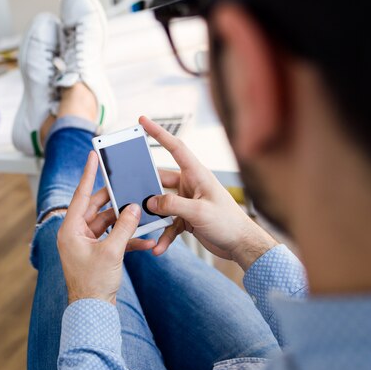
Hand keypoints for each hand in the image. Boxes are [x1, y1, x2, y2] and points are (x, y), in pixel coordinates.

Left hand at [57, 151, 154, 304]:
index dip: (88, 175)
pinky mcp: (98, 253)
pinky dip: (128, 238)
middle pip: (97, 208)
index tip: (93, 156)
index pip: (81, 196)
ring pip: (108, 223)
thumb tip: (133, 208)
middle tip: (130, 186)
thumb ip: (124, 227)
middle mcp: (76, 234)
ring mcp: (87, 243)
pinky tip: (146, 239)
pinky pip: (114, 239)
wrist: (93, 312)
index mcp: (70, 230)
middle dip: (116, 201)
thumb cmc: (94, 284)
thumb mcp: (112, 252)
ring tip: (142, 213)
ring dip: (126, 221)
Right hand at [140, 116, 276, 270]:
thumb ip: (173, 205)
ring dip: (155, 217)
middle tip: (129, 190)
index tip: (143, 121)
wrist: (241, 244)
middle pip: (161, 179)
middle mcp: (191, 185)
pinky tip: (159, 248)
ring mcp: (188, 201)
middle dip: (146, 187)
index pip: (176, 148)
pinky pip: (169, 223)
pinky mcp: (187, 218)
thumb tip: (150, 201)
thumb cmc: (228, 223)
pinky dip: (164, 235)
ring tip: (143, 226)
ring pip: (162, 204)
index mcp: (197, 174)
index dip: (159, 133)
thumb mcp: (199, 212)